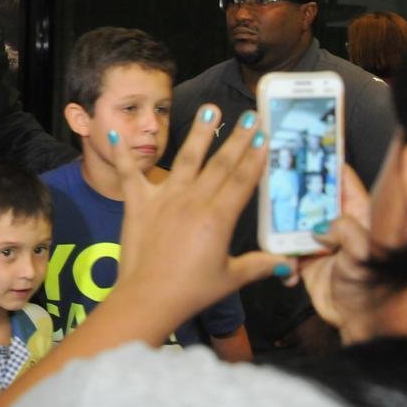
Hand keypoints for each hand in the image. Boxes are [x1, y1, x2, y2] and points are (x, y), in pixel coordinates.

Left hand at [110, 105, 291, 330]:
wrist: (147, 298)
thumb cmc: (190, 291)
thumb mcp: (230, 278)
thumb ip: (260, 265)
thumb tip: (289, 264)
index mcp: (218, 218)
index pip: (242, 180)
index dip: (255, 156)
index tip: (264, 135)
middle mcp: (193, 202)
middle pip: (220, 164)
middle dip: (237, 137)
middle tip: (249, 115)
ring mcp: (164, 199)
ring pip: (185, 159)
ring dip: (198, 133)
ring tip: (209, 108)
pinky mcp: (138, 203)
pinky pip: (129, 174)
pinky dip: (122, 154)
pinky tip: (116, 134)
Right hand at [297, 164, 375, 344]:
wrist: (359, 323)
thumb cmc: (372, 289)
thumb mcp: (363, 254)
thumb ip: (346, 231)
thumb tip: (322, 226)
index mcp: (360, 219)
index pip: (346, 184)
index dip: (331, 167)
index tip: (314, 150)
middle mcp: (340, 227)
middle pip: (314, 200)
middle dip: (297, 191)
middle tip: (279, 179)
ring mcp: (322, 244)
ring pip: (296, 223)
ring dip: (283, 226)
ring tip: (272, 224)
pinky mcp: (306, 262)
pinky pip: (287, 251)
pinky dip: (281, 256)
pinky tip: (285, 265)